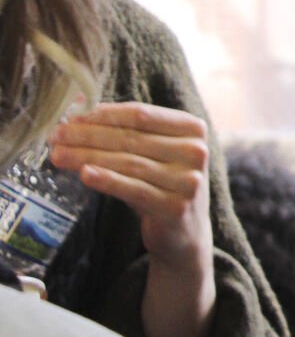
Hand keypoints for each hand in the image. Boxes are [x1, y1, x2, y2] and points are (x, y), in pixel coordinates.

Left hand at [51, 101, 213, 268]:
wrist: (185, 231)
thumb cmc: (162, 184)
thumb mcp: (156, 153)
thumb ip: (129, 131)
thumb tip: (83, 105)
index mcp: (193, 129)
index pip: (142, 115)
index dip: (104, 115)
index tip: (72, 118)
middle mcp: (196, 151)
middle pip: (131, 138)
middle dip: (88, 136)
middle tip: (56, 136)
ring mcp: (188, 180)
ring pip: (128, 162)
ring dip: (88, 157)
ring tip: (58, 155)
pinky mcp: (174, 207)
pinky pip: (133, 189)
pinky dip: (106, 180)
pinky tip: (84, 174)